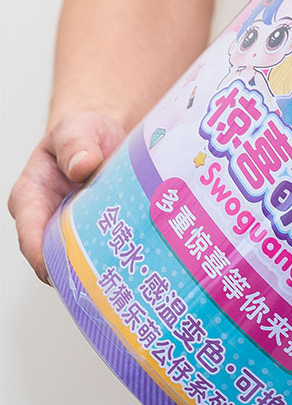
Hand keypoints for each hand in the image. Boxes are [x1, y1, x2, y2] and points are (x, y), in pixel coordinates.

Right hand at [9, 112, 125, 283]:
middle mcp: (49, 220)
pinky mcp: (101, 230)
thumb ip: (75, 144)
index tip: (66, 272)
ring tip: (132, 269)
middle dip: (82, 270)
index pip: (31, 238)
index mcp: (31, 199)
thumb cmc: (83, 132)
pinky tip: (146, 254)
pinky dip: (123, 252)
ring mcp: (76, 228)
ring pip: (86, 258)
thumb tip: (81, 165)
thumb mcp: (75, 128)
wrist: (106, 132)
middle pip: (59, 257)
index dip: (45, 259)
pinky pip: (109, 248)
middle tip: (110, 276)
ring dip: (106, 264)